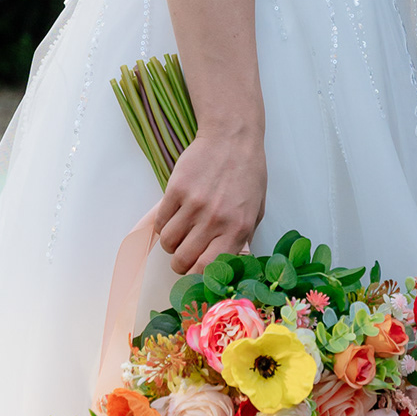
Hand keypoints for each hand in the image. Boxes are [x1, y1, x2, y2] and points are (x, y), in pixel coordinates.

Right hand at [154, 123, 267, 274]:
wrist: (232, 138)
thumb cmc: (247, 174)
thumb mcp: (256, 211)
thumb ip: (243, 239)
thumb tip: (228, 265)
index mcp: (237, 229)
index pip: (208, 269)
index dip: (197, 277)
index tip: (194, 274)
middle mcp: (215, 220)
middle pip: (183, 260)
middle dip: (180, 263)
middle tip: (183, 255)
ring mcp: (194, 205)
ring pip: (168, 243)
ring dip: (171, 244)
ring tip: (179, 234)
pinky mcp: (176, 190)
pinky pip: (160, 221)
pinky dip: (163, 225)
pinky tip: (173, 217)